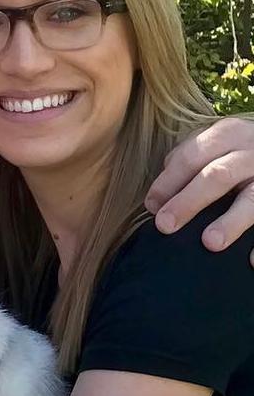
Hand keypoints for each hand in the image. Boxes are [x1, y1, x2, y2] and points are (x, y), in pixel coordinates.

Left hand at [146, 117, 253, 261]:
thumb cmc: (241, 148)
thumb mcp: (219, 139)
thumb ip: (191, 156)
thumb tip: (162, 189)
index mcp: (228, 134)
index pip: (191, 157)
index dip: (168, 182)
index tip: (152, 206)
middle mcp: (252, 151)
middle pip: (217, 176)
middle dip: (188, 202)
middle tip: (165, 226)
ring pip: (252, 199)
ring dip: (231, 221)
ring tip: (210, 243)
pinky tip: (251, 261)